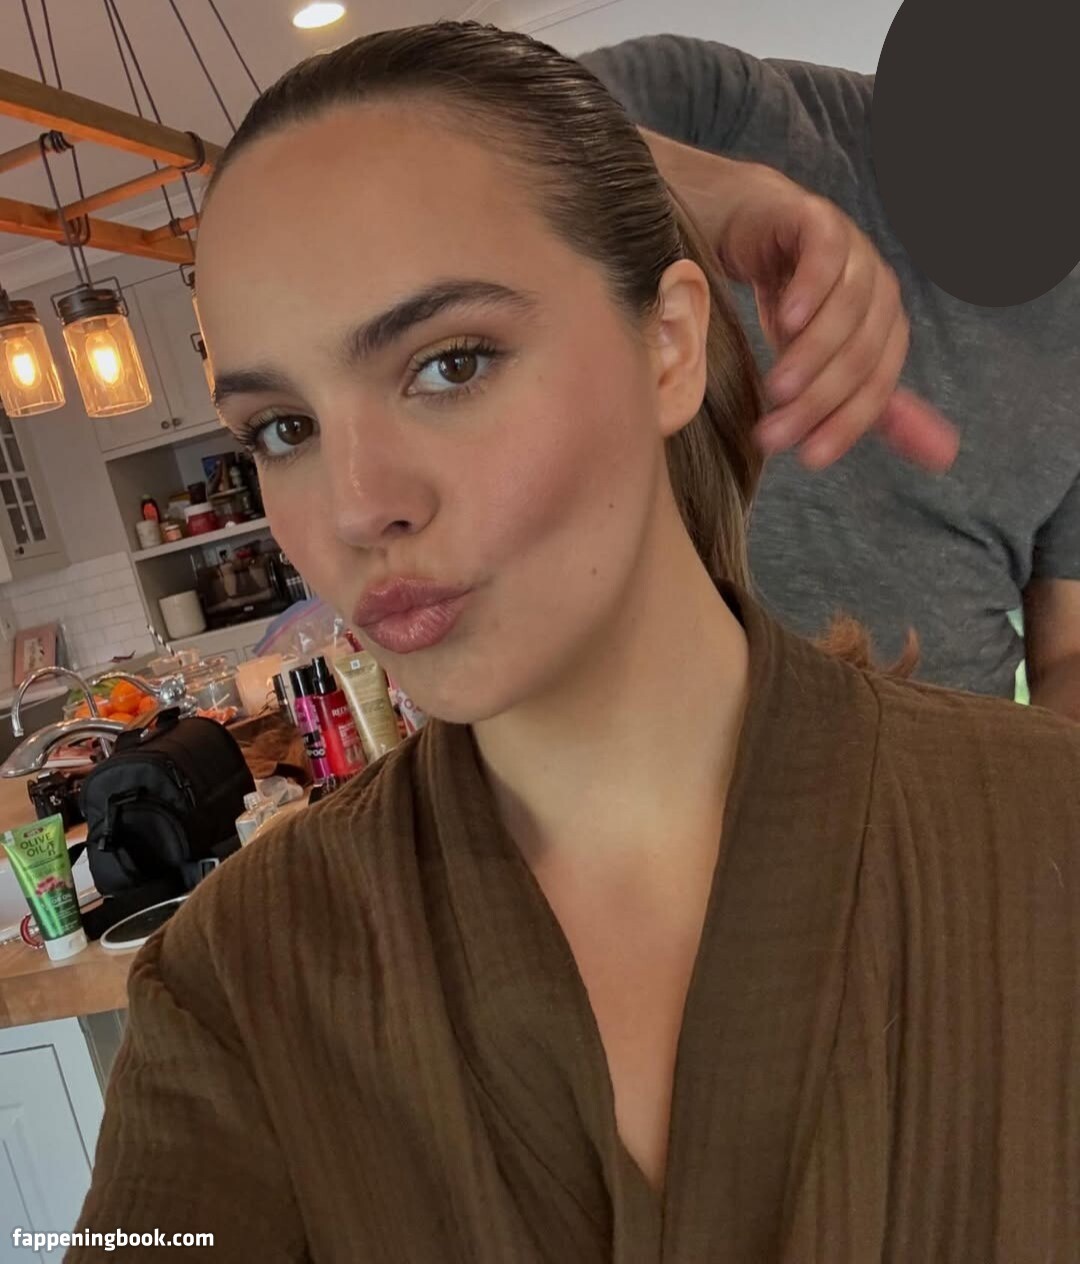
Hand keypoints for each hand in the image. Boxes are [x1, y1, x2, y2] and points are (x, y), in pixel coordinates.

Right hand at [646, 137, 958, 470]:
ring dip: (812, 354)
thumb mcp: (825, 362)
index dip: (848, 423)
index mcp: (887, 326)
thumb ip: (871, 404)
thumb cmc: (790, 300)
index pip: (878, 383)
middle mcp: (878, 288)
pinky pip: (824, 256)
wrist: (752, 228)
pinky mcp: (818, 221)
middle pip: (860, 352)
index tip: (808, 459)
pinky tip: (787, 320)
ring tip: (775, 389)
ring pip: (846, 309)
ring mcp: (853, 251)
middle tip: (772, 436)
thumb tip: (942, 460)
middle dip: (818, 400)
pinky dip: (811, 288)